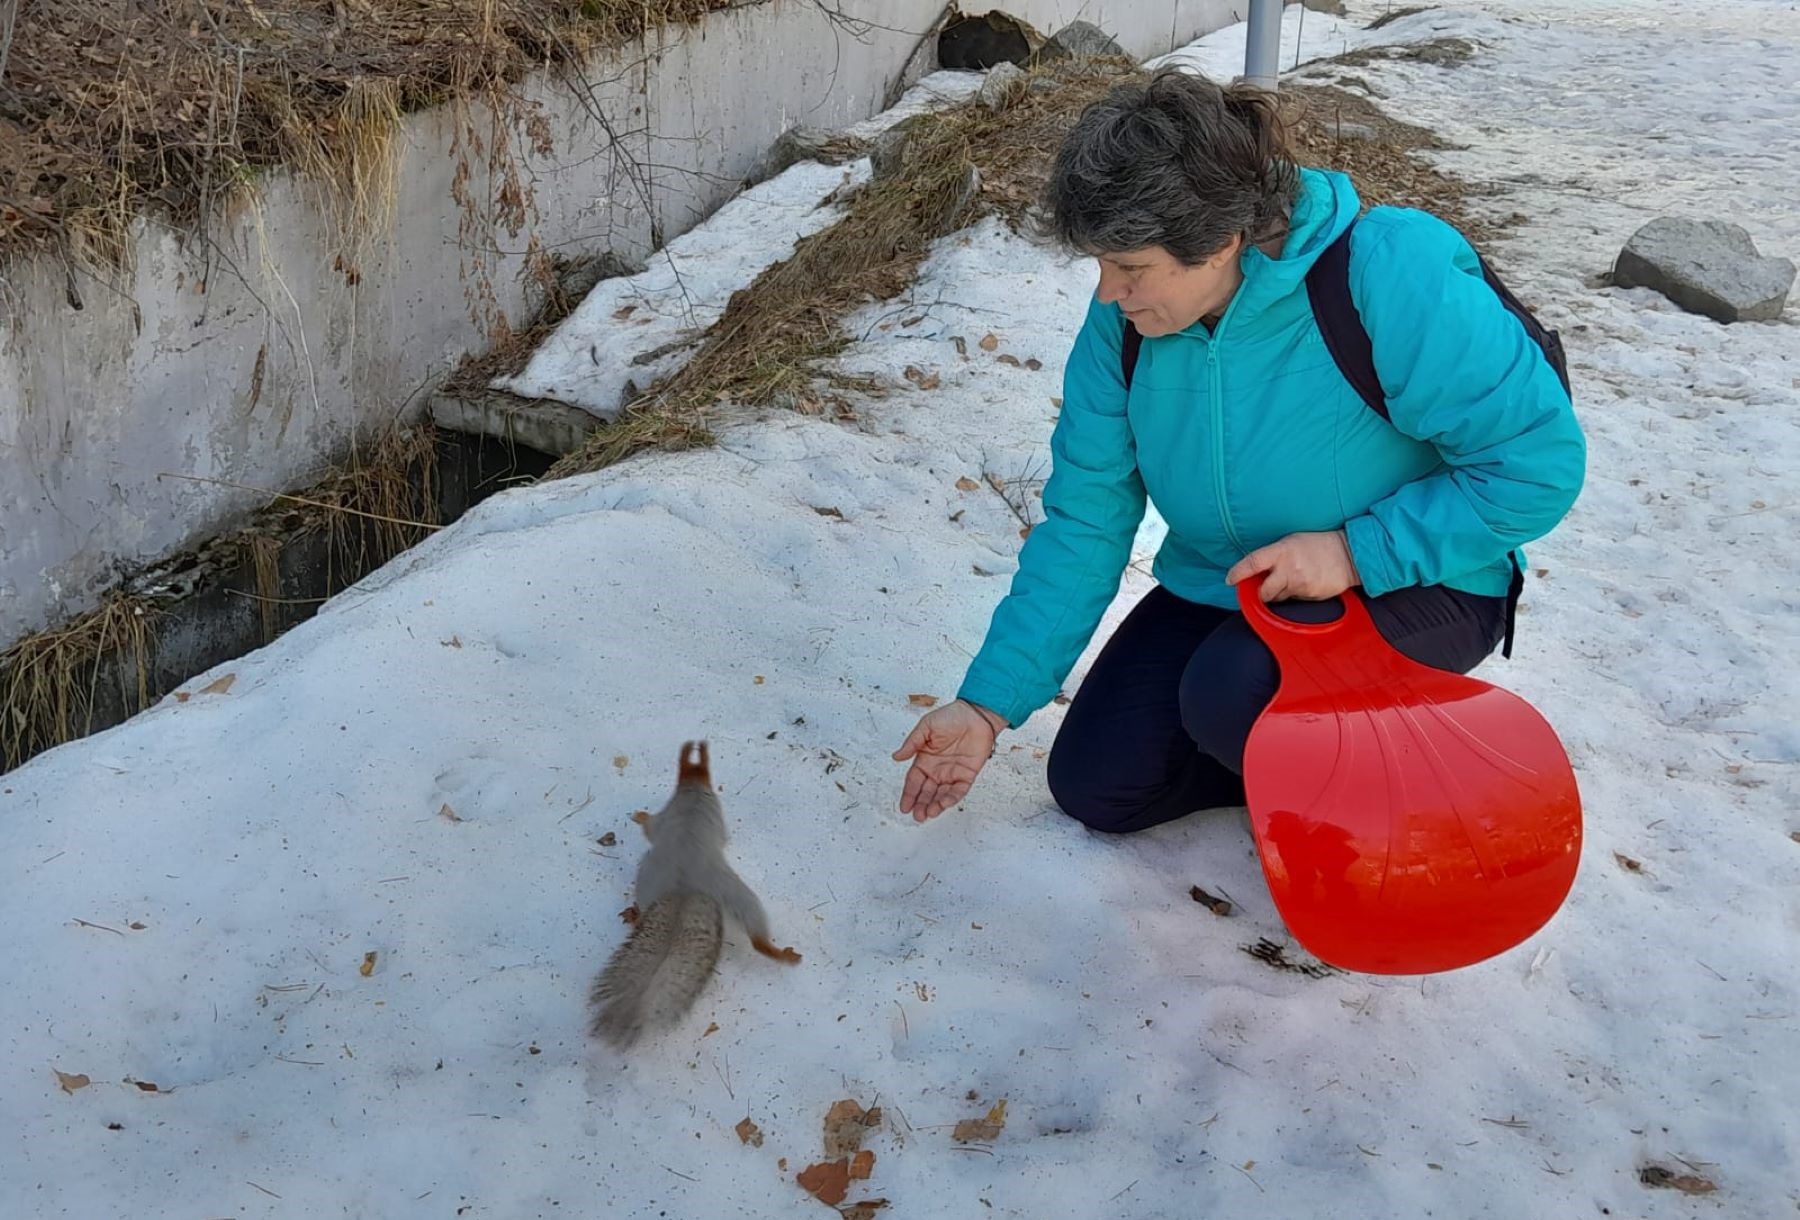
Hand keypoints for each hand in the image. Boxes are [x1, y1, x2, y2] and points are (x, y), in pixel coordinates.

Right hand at [891, 700, 1003, 822]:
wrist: (976, 714)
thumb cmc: (952, 716)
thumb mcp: (926, 727)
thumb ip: (912, 744)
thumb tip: (896, 757)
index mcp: (925, 759)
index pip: (914, 781)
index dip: (909, 794)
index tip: (904, 807)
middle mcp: (937, 769)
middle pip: (926, 792)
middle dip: (921, 805)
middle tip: (916, 816)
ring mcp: (952, 773)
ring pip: (941, 794)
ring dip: (934, 805)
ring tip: (928, 813)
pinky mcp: (967, 774)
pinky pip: (958, 790)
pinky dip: (951, 798)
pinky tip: (944, 804)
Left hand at [1226, 530, 1360, 601]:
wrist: (1349, 554)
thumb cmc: (1319, 545)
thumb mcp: (1292, 541)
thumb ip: (1273, 555)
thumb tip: (1257, 570)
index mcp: (1282, 551)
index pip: (1252, 563)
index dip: (1238, 573)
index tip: (1230, 579)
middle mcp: (1289, 569)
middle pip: (1264, 592)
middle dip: (1261, 593)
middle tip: (1265, 587)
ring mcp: (1300, 584)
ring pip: (1279, 598)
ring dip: (1280, 593)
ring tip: (1292, 580)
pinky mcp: (1310, 596)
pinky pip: (1295, 601)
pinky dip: (1295, 595)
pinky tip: (1305, 583)